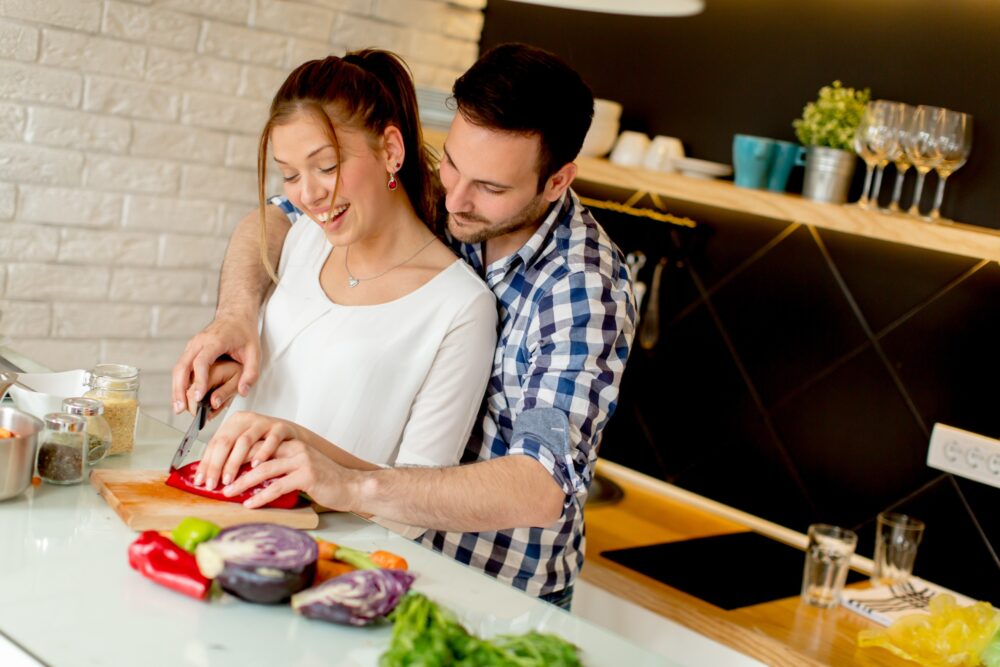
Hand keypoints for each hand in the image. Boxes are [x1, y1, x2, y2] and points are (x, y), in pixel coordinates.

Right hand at [172, 316, 260, 414]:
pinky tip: (180, 397)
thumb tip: (243, 392)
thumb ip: (251, 372)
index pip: (201, 362)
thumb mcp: (255, 352)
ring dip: (176, 388)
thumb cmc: (244, 332)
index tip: (198, 397)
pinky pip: (181, 367)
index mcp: (215, 341)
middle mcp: (199, 342)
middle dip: (179, 388)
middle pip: (183, 366)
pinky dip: (179, 382)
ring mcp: (192, 345)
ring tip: (178, 408)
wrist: (235, 315)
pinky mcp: (191, 350)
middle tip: (181, 408)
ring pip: (178, 367)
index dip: (199, 380)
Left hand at [196, 411, 298, 490]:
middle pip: (227, 441)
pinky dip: (262, 454)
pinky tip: (256, 466)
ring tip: (230, 480)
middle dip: (218, 465)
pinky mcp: (284, 429)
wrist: (305, 444)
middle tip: (213, 484)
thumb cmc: (273, 450)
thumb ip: (231, 456)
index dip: (207, 462)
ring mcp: (268, 422)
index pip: (216, 442)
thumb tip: (206, 475)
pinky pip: (272, 441)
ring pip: (245, 442)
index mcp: (237, 422)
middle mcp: (251, 419)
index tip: (201, 481)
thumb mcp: (250, 448)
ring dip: (235, 463)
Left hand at [222, 439, 358, 510]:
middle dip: (232, 468)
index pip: (255, 445)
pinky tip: (250, 504)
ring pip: (264, 470)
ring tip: (227, 493)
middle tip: (215, 481)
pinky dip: (261, 496)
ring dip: (242, 483)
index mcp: (289, 444)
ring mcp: (301, 460)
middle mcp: (294, 448)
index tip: (218, 468)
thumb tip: (249, 478)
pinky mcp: (307, 475)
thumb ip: (278, 468)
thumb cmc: (324, 481)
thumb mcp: (298, 469)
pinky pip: (278, 486)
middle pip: (255, 455)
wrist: (351, 486)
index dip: (234, 456)